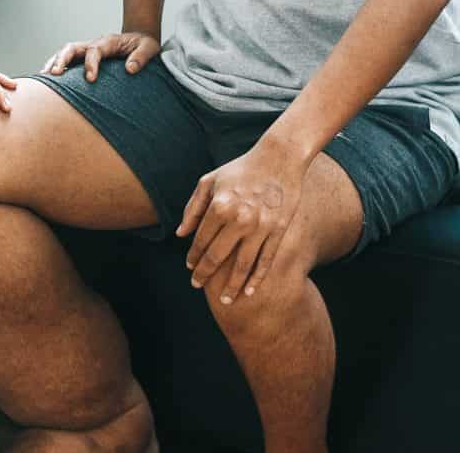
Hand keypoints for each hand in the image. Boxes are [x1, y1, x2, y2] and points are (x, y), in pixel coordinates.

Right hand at [42, 31, 160, 81]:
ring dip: (53, 63)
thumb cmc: (144, 45)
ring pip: (64, 53)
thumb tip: (130, 69)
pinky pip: (66, 62)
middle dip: (61, 60)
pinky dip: (55, 68)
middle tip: (54, 74)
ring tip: (43, 77)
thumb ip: (141, 57)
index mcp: (107, 42)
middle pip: (71, 48)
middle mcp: (93, 44)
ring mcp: (85, 51)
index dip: (90, 64)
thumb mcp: (150, 47)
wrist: (139, 40)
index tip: (90, 79)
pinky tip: (49, 83)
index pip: (93, 50)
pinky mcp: (83, 59)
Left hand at [176, 135, 310, 303]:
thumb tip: (180, 235)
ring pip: (242, 266)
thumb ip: (193, 208)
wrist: (279, 158)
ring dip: (232, 286)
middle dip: (205, 275)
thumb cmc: (240, 169)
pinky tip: (249, 291)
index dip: (193, 257)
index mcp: (219, 206)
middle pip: (217, 257)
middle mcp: (239, 219)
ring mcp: (261, 227)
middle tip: (198, 285)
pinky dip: (257, 279)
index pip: (201, 240)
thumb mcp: (209, 181)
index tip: (190, 267)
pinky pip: (266, 261)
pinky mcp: (278, 230)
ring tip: (225, 300)